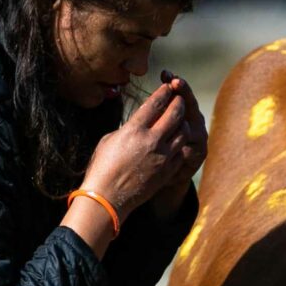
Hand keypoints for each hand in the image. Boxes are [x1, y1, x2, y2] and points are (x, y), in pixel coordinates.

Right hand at [77, 73, 203, 220]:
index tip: (167, 86)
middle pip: (175, 114)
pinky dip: (180, 143)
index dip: (164, 92)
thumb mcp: (109, 140)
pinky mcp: (168, 171)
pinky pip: (181, 151)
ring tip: (179, 120)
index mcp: (134, 130)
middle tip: (178, 99)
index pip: (156, 103)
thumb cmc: (102, 167)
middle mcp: (151, 141)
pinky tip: (176, 141)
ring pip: (184, 132)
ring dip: (183, 123)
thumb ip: (128, 128)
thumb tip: (140, 122)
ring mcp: (162, 157)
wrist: (107, 198)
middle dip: (179, 102)